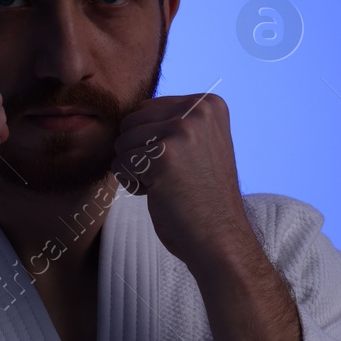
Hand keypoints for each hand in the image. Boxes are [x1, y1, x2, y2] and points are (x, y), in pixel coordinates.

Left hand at [111, 92, 254, 268]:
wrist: (220, 237)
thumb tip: (127, 115)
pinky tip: (161, 194)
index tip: (183, 163)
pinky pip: (120, 165)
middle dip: (141, 154)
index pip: (146, 109)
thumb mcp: (198, 143)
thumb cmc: (202, 196)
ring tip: (169, 185)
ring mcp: (182, 130)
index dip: (153, 142)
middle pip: (131, 122)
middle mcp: (198, 109)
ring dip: (137, 170)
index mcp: (209, 103)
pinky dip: (133, 185)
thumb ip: (174, 121)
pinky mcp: (163, 156)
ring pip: (122, 143)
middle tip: (174, 177)